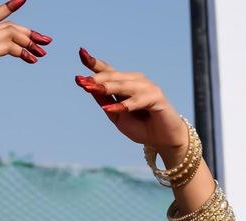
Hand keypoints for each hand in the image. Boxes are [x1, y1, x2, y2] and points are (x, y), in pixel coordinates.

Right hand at [0, 0, 50, 116]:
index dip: (7, 7)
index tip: (22, 0)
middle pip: (6, 25)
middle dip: (28, 31)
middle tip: (46, 40)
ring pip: (9, 33)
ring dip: (29, 42)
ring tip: (41, 53)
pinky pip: (7, 46)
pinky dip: (22, 51)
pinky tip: (31, 60)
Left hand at [74, 49, 188, 156]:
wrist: (164, 141)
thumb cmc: (142, 128)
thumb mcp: (117, 116)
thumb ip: (105, 102)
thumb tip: (89, 86)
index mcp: (125, 83)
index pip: (108, 70)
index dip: (95, 63)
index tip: (81, 53)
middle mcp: (136, 81)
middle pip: (113, 76)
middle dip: (97, 79)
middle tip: (82, 81)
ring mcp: (147, 87)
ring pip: (124, 85)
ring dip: (107, 87)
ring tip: (91, 89)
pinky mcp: (157, 97)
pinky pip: (137, 101)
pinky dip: (125, 105)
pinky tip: (112, 109)